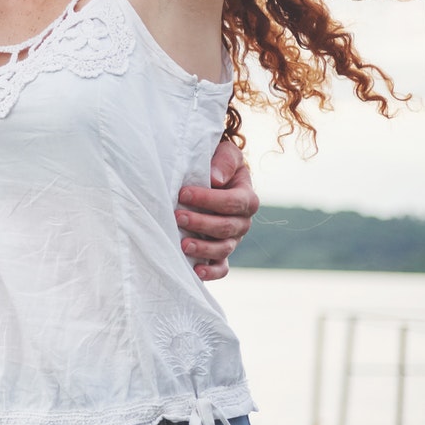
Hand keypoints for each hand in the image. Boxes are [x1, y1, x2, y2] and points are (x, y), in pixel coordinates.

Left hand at [177, 140, 259, 281]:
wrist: (209, 175)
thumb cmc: (215, 162)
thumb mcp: (224, 152)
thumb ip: (224, 161)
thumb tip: (216, 180)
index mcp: (246, 198)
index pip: (234, 202)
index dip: (209, 199)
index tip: (183, 193)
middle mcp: (242, 221)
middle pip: (228, 227)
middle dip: (202, 223)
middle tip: (177, 216)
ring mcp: (232, 239)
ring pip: (224, 249)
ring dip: (204, 249)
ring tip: (183, 244)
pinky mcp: (220, 252)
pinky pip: (222, 268)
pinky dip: (211, 272)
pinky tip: (196, 272)